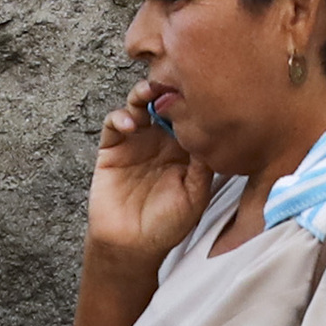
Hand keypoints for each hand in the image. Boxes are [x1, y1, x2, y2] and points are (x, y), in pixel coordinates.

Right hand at [85, 84, 221, 276]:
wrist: (133, 245)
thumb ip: (204, 167)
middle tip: (172, 80)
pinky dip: (121, 116)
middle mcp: (161, 140)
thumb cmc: (168, 224)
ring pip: (139, 105)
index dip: (193, 101)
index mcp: (184, 148)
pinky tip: (130, 124)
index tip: (200, 91)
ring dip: (143, 93)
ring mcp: (136, 141)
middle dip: (168, 87)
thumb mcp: (196, 196)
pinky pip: (114, 123)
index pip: (190, 115)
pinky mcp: (112, 148)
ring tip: (150, 92)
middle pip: (164, 103)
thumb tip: (214, 135)